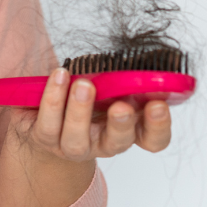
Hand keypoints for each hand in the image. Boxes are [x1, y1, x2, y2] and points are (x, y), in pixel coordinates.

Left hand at [14, 68, 172, 161]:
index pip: (153, 139)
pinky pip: (48, 124)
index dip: (159, 126)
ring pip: (77, 138)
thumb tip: (133, 62)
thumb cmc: (88, 94)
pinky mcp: (46, 138)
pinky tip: (59, 76)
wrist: (47, 115)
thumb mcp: (110, 84)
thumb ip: (122, 79)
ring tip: (83, 84)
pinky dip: (53, 99)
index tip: (158, 104)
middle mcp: (104, 142)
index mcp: (129, 129)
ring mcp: (75, 145)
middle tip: (121, 105)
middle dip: (121, 123)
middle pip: (118, 141)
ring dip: (80, 110)